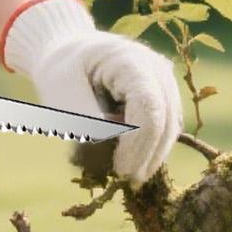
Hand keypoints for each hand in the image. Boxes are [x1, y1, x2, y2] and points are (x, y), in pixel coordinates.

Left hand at [1, 0, 181, 184]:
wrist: (68, 50)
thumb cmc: (61, 69)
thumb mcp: (61, 90)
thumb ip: (83, 117)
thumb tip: (106, 147)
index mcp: (130, 59)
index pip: (148, 106)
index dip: (139, 143)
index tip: (120, 171)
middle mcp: (156, 68)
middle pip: (166, 119)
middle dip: (147, 155)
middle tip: (125, 181)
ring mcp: (164, 81)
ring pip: (170, 126)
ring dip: (151, 154)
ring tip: (126, 173)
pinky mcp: (163, 95)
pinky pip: (165, 126)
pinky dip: (150, 146)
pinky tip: (131, 159)